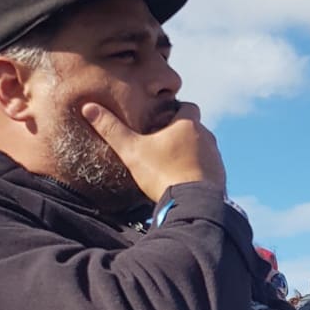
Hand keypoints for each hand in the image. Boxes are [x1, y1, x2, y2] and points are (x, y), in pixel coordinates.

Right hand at [81, 101, 225, 202]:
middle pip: (195, 128)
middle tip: (162, 144)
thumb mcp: (132, 150)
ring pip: (203, 148)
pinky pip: (209, 169)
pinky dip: (198, 171)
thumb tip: (89, 107)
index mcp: (188, 125)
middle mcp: (206, 137)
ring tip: (172, 165)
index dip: (175, 110)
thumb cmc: (162, 173)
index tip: (162, 119)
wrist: (192, 203)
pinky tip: (183, 182)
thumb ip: (111, 129)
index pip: (187, 106)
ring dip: (191, 153)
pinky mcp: (220, 177)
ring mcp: (215, 158)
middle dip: (182, 133)